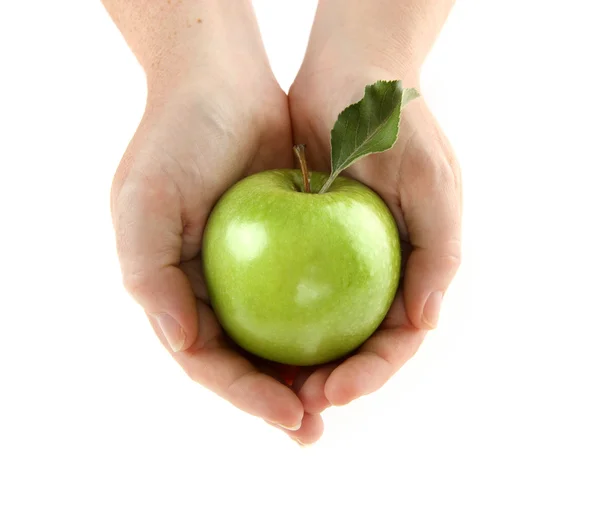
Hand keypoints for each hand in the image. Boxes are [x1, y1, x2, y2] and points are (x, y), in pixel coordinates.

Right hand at [110, 60, 326, 441]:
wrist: (221, 85)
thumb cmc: (175, 142)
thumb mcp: (143, 204)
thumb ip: (150, 277)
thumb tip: (181, 342)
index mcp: (178, 294)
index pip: (210, 363)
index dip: (246, 396)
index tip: (291, 416)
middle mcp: (215, 291)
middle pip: (248, 362)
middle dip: (281, 401)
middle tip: (317, 428)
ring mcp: (253, 272)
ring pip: (284, 338)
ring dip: (311, 373)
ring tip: (343, 401)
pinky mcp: (290, 248)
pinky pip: (312, 293)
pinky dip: (331, 322)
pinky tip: (358, 343)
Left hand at [288, 64, 461, 412]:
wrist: (352, 81)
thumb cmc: (401, 130)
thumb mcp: (433, 184)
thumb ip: (439, 253)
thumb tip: (425, 323)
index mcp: (411, 272)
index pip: (395, 341)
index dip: (370, 374)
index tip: (335, 392)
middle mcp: (372, 275)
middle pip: (353, 348)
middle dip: (329, 386)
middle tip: (297, 409)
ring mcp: (335, 264)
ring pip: (316, 332)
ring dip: (296, 368)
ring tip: (270, 394)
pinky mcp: (299, 245)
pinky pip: (282, 294)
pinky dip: (271, 323)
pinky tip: (246, 344)